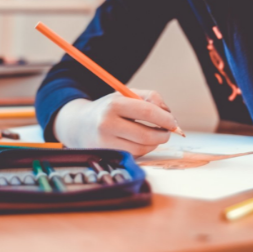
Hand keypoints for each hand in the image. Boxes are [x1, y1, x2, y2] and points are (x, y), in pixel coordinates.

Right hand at [53, 90, 177, 156]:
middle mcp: (107, 125)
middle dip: (163, 134)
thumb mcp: (126, 95)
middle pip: (146, 135)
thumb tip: (169, 114)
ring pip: (142, 148)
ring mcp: (105, 143)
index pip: (147, 112)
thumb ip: (151, 98)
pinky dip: (143, 150)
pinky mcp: (106, 156)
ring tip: (153, 135)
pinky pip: (134, 155)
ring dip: (154, 143)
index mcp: (114, 105)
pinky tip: (140, 142)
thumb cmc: (109, 108)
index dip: (165, 119)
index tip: (173, 122)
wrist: (78, 124)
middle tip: (167, 131)